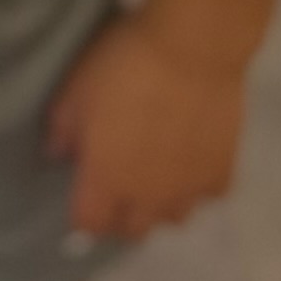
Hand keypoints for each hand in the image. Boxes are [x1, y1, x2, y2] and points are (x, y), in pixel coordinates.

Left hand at [44, 9, 244, 240]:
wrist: (190, 51)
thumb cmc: (121, 68)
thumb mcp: (75, 92)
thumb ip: (62, 131)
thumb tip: (57, 156)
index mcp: (107, 179)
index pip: (90, 223)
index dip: (82, 217)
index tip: (80, 201)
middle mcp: (149, 197)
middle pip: (132, 230)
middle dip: (118, 217)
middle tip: (113, 189)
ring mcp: (190, 190)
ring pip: (171, 218)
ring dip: (157, 205)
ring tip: (151, 177)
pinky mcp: (223, 175)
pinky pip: (204, 196)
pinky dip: (194, 186)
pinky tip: (187, 161)